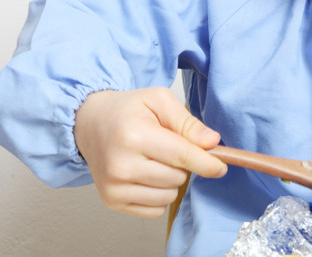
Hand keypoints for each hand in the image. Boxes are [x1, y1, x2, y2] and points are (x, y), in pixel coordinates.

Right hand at [74, 87, 226, 217]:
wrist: (90, 123)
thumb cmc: (127, 110)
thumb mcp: (159, 100)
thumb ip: (188, 122)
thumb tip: (212, 143)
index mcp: (134, 135)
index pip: (181, 156)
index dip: (207, 163)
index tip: (221, 167)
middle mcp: (121, 164)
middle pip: (178, 177)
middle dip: (183, 164)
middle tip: (166, 147)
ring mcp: (114, 186)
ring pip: (169, 196)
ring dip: (171, 180)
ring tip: (154, 160)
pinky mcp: (112, 201)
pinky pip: (155, 210)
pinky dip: (158, 195)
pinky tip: (146, 175)